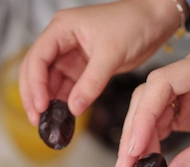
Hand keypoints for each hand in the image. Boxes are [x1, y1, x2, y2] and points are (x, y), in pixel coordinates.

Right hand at [20, 0, 182, 124]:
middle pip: (37, 70)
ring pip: (50, 81)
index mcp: (62, 28)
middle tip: (37, 118)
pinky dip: (64, 102)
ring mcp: (71, 55)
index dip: (35, 83)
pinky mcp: (83, 68)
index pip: (38, 57)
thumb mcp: (111, 53)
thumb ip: (91, 83)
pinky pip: (67, 87)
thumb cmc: (134, 22)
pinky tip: (63, 116)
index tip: (40, 104)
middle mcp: (62, 41)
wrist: (155, 21)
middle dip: (34, 95)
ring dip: (48, 101)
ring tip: (47, 122)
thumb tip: (73, 108)